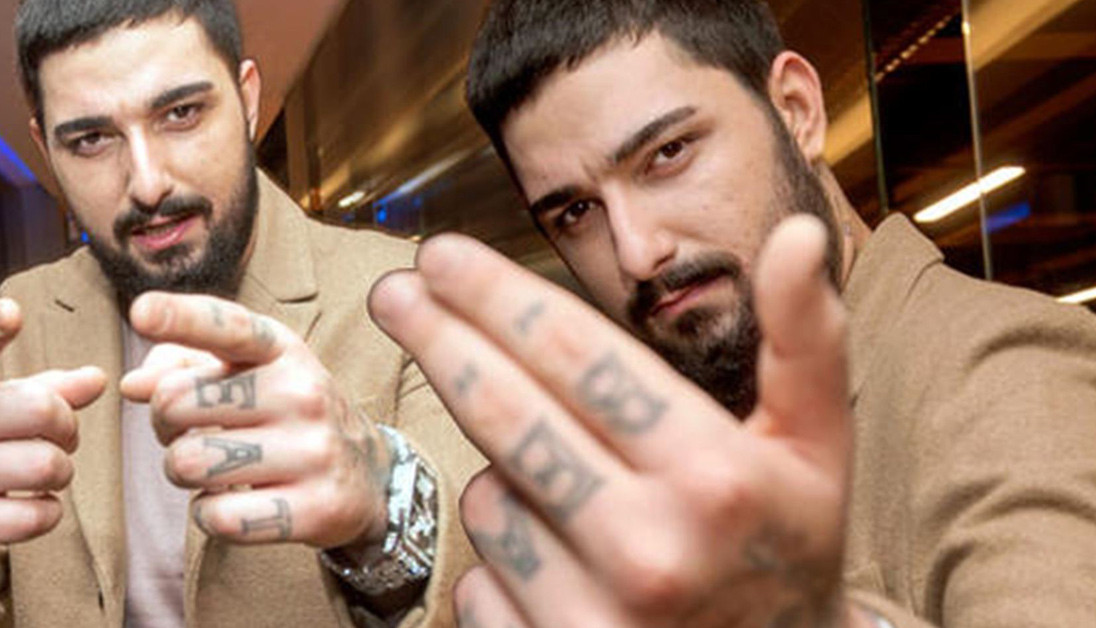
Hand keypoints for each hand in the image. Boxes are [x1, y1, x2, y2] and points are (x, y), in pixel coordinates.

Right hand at [0, 299, 105, 571]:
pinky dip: (49, 512)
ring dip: (62, 472)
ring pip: (48, 466)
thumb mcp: (8, 406)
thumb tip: (98, 379)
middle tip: (57, 440)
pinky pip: (38, 515)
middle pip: (44, 411)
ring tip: (42, 473)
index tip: (11, 312)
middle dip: (68, 429)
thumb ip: (55, 389)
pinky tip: (28, 505)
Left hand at [120, 294, 391, 548]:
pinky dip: (211, 515)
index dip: (182, 317)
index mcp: (282, 350)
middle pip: (176, 402)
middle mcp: (303, 392)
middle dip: (164, 423)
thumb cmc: (287, 415)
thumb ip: (183, 365)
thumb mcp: (247, 375)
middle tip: (189, 432)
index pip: (229, 327)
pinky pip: (217, 517)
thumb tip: (133, 384)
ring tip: (214, 469)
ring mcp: (313, 450)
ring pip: (189, 464)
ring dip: (183, 473)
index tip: (142, 312)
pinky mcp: (314, 508)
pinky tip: (237, 503)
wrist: (367, 476)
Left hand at [369, 216, 861, 626]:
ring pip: (485, 500)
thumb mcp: (817, 448)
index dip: (498, 296)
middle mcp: (648, 551)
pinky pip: (478, 578)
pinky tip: (550, 554)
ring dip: (499, 472)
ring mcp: (592, 617)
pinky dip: (499, 554)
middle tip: (395, 294)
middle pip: (505, 415)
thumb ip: (805, 341)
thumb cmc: (786, 550)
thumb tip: (796, 235)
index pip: (579, 359)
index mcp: (714, 478)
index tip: (443, 256)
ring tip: (554, 476)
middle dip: (439, 339)